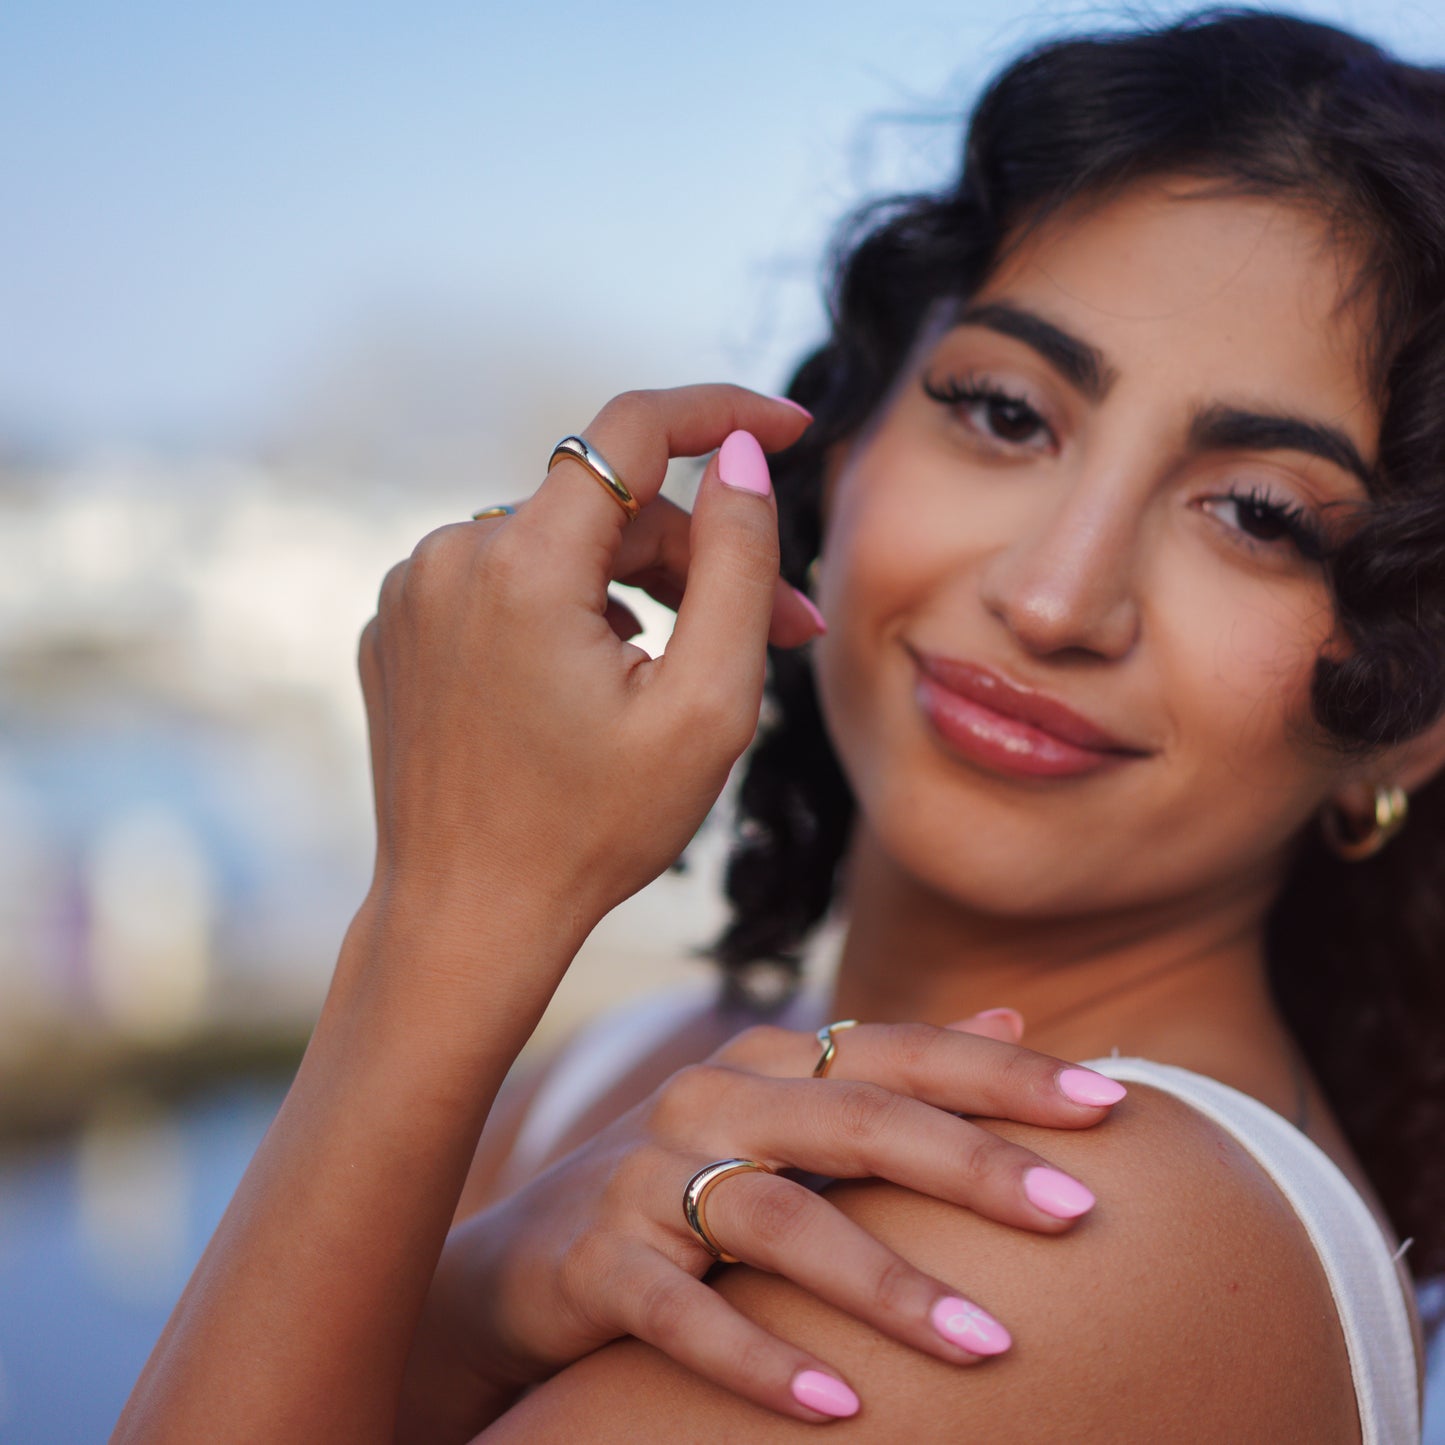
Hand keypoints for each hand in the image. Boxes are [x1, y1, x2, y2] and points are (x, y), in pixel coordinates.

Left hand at [357, 387, 817, 960]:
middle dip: (700, 555)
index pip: (634, 430)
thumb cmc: (595, 829)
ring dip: (637, 588)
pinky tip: (601, 681)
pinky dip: (567, 610)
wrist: (467, 917)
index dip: (723, 413)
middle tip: (784, 627)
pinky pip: (505, 583)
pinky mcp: (401, 627)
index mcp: (523, 566)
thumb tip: (741, 459)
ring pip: (559, 545)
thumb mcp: (705, 705)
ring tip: (688, 670)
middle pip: (606, 508)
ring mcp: (414, 591)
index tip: (789, 428)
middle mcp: (450, 556)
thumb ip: (736, 564)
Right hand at [417, 1012, 1125, 1426]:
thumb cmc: (680, 1187)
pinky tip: (839, 1411)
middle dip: (972, 1163)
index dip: (1005, 1072)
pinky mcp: (597, 1262)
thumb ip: (893, 1070)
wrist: (516, 1262)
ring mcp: (647, 1177)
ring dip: (886, 1285)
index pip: (902, 1051)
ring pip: (781, 1219)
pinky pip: (682, 1311)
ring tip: (988, 1345)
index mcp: (769, 1060)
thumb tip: (1012, 1012)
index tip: (1112, 1102)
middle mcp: (713, 1098)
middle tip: (1080, 1210)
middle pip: (856, 1119)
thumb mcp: (784, 1117)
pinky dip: (760, 1357)